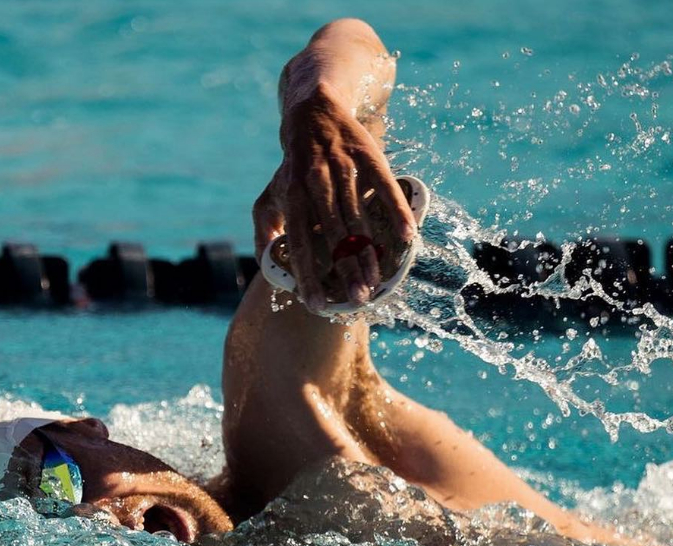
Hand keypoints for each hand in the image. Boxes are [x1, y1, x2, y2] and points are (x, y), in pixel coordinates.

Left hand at [253, 82, 415, 312]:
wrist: (312, 113)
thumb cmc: (291, 169)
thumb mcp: (269, 198)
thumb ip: (264, 234)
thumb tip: (268, 267)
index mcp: (291, 196)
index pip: (298, 243)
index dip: (307, 275)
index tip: (317, 304)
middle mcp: (315, 183)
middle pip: (332, 236)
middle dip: (345, 270)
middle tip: (359, 299)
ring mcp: (342, 167)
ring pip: (357, 217)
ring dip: (369, 252)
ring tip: (378, 282)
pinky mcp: (367, 155)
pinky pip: (383, 186)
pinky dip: (396, 211)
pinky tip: (408, 236)